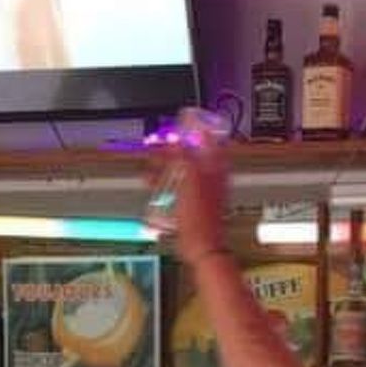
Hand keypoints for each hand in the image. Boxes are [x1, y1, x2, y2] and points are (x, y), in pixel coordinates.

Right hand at [163, 125, 230, 262]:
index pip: (211, 139)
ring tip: (150, 164)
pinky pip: (178, 186)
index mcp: (215, 170)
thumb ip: (185, 157)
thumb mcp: (189, 181)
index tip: (186, 118)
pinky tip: (153, 183)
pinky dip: (166, 181)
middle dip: (174, 148)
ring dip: (166, 164)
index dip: (198, 127)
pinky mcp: (193, 204)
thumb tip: (178, 138)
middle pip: (193, 154)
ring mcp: (203, 191)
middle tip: (158, 144)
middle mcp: (212, 178)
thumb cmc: (200, 220)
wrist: (201, 248)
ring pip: (183, 169)